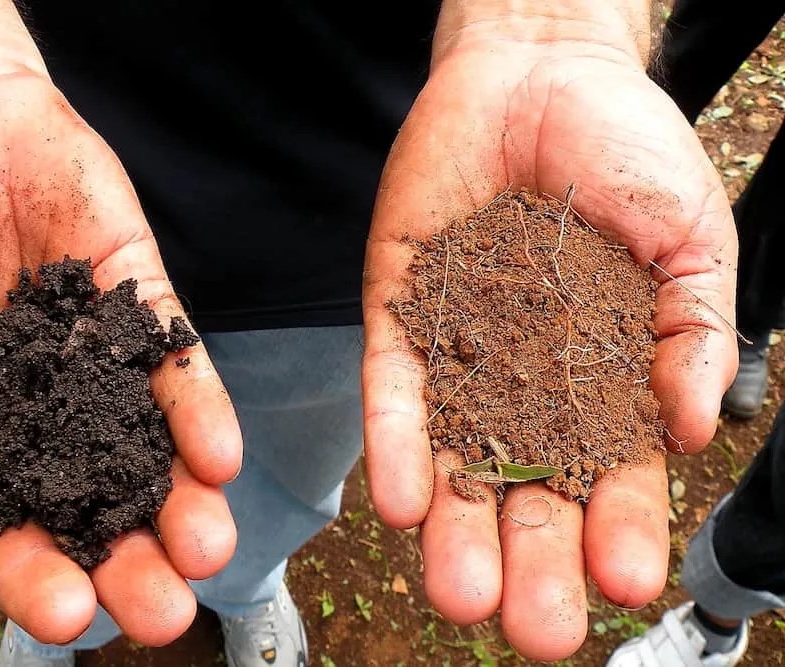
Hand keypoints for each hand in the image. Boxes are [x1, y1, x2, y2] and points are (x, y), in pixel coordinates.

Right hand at [0, 74, 241, 645]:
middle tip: (165, 614)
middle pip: (90, 500)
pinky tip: (219, 457)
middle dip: (128, 558)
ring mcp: (96, 357)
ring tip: (209, 549)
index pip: (3, 521)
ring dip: (180, 500)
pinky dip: (196, 407)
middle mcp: (44, 406)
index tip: (68, 620)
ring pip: (145, 443)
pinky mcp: (138, 301)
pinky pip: (174, 360)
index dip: (33, 574)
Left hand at [362, 17, 737, 661]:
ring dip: (456, 527)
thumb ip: (694, 330)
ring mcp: (460, 351)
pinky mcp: (401, 314)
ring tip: (459, 595)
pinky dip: (399, 442)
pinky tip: (403, 501)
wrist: (540, 76)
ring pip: (456, 456)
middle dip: (530, 559)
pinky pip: (396, 389)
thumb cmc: (625, 153)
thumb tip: (692, 429)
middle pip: (527, 489)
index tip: (624, 582)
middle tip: (533, 629)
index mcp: (603, 379)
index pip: (612, 475)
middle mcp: (527, 382)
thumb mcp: (688, 239)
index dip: (619, 530)